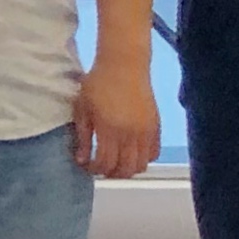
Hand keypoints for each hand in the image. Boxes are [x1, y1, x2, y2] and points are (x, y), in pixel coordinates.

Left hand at [73, 56, 161, 179]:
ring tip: (115, 165)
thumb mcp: (82, 108)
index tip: (86, 166)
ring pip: (141, 165)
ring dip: (128, 170)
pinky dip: (144, 160)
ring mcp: (146, 131)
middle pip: (125, 169)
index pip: (105, 163)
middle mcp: (130, 134)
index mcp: (109, 128)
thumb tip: (81, 159)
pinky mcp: (156, 127)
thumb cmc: (98, 82)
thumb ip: (82, 136)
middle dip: (111, 174)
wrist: (124, 65)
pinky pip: (154, 153)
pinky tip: (131, 154)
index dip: (95, 169)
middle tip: (100, 169)